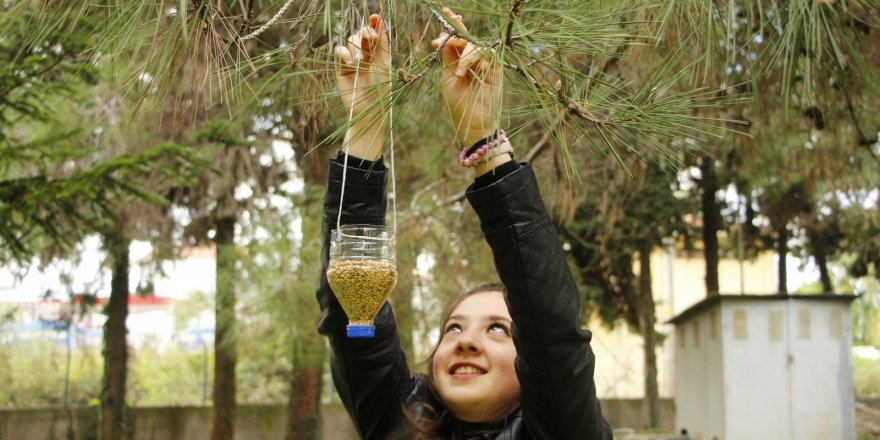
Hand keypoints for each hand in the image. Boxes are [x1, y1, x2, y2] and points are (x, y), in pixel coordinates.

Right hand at [335, 14, 390, 159]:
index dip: (374, 23)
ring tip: (360, 62)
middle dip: (365, 35)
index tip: (375, 17)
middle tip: (369, 40)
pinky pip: (339, 51)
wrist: (367, 107)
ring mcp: (352, 60)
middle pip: (361, 33)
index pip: (374, 32)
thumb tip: (380, 19)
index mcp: (379, 52)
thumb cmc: (380, 87)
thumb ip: (381, 41)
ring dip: (355, 47)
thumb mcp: (383, 62)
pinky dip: (344, 54)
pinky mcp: (340, 67)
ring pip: (350, 40)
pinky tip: (350, 63)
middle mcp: (366, 54)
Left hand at [431, 7, 501, 147]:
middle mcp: (472, 60)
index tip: (441, 23)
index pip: (456, 40)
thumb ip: (448, 58)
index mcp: (459, 61)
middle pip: (467, 37)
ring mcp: (484, 63)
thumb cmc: (458, 104)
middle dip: (457, 31)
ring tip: (459, 72)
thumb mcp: (448, 78)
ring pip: (476, 45)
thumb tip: (444, 37)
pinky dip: (475, 59)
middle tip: (446, 34)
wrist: (472, 122)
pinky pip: (487, 54)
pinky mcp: (495, 69)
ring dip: (465, 54)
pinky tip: (467, 71)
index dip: (451, 27)